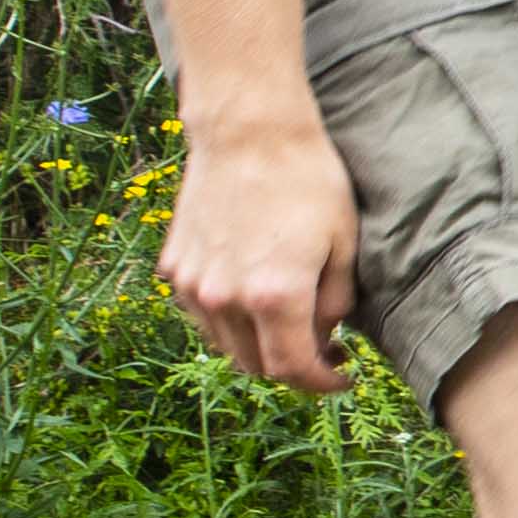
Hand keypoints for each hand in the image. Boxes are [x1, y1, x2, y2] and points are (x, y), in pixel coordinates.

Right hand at [154, 109, 359, 392]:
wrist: (250, 133)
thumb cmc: (309, 181)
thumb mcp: (344, 244)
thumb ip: (335, 304)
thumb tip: (324, 339)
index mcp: (274, 296)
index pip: (293, 370)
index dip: (322, 384)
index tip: (343, 378)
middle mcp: (225, 299)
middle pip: (255, 366)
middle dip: (293, 369)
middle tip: (325, 352)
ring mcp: (193, 285)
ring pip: (226, 345)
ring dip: (259, 348)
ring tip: (291, 325)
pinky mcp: (174, 267)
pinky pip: (204, 315)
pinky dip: (231, 321)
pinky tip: (256, 298)